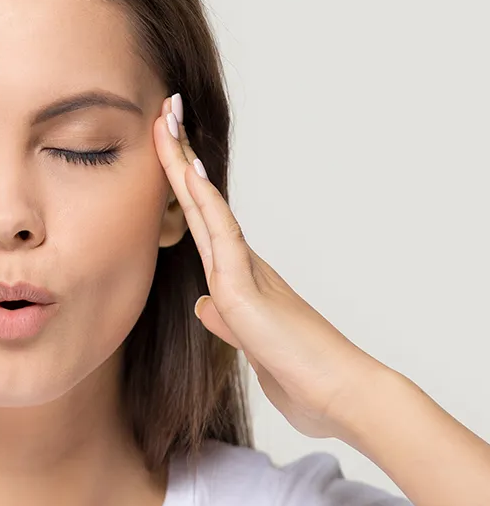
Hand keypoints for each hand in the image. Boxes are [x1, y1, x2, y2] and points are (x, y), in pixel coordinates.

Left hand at [154, 95, 377, 439]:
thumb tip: (202, 305)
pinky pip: (221, 238)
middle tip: (166, 110)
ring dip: (184, 164)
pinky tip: (190, 172)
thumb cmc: (301, 372)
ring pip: (206, 208)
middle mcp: (241, 265)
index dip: (181, 185)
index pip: (201, 220)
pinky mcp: (245, 292)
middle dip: (179, 156)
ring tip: (169, 119)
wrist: (339, 395)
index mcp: (239, 276)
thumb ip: (225, 320)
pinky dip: (205, 205)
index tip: (167, 146)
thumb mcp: (247, 342)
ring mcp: (243, 274)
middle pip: (200, 201)